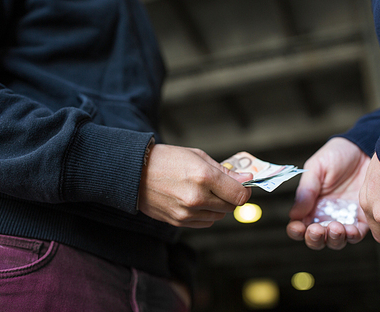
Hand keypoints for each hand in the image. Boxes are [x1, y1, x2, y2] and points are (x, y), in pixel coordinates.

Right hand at [138, 144, 252, 227]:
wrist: (134, 172)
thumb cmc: (167, 159)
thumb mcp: (197, 156)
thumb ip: (224, 171)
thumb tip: (245, 180)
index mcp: (204, 177)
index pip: (240, 195)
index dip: (245, 190)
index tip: (243, 185)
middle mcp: (197, 198)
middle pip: (231, 207)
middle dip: (231, 196)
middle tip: (221, 186)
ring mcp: (187, 213)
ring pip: (218, 216)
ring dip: (218, 206)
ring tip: (203, 191)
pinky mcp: (179, 222)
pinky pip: (204, 222)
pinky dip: (205, 214)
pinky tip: (195, 201)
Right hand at [286, 138, 369, 249]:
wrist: (365, 147)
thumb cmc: (338, 154)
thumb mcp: (317, 168)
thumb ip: (306, 190)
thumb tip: (294, 214)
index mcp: (310, 204)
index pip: (299, 225)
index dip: (296, 231)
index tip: (298, 227)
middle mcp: (325, 215)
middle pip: (316, 239)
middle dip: (314, 239)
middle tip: (317, 229)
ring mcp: (344, 218)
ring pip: (336, 241)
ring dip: (333, 239)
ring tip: (335, 227)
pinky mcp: (363, 217)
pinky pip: (357, 234)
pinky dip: (353, 236)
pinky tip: (351, 229)